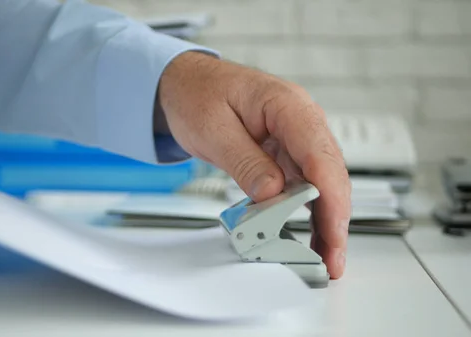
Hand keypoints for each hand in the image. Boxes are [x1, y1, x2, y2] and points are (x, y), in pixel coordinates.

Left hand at [158, 52, 350, 278]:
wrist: (185, 82)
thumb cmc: (196, 93)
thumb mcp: (212, 128)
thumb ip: (244, 161)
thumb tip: (272, 193)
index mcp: (286, 104)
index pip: (319, 153)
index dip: (331, 196)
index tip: (332, 229)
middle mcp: (300, 119)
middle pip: (329, 173)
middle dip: (335, 218)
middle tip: (332, 258)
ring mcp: (295, 136)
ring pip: (322, 182)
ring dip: (325, 219)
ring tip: (324, 256)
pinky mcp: (286, 151)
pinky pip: (303, 183)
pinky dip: (307, 210)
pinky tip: (308, 234)